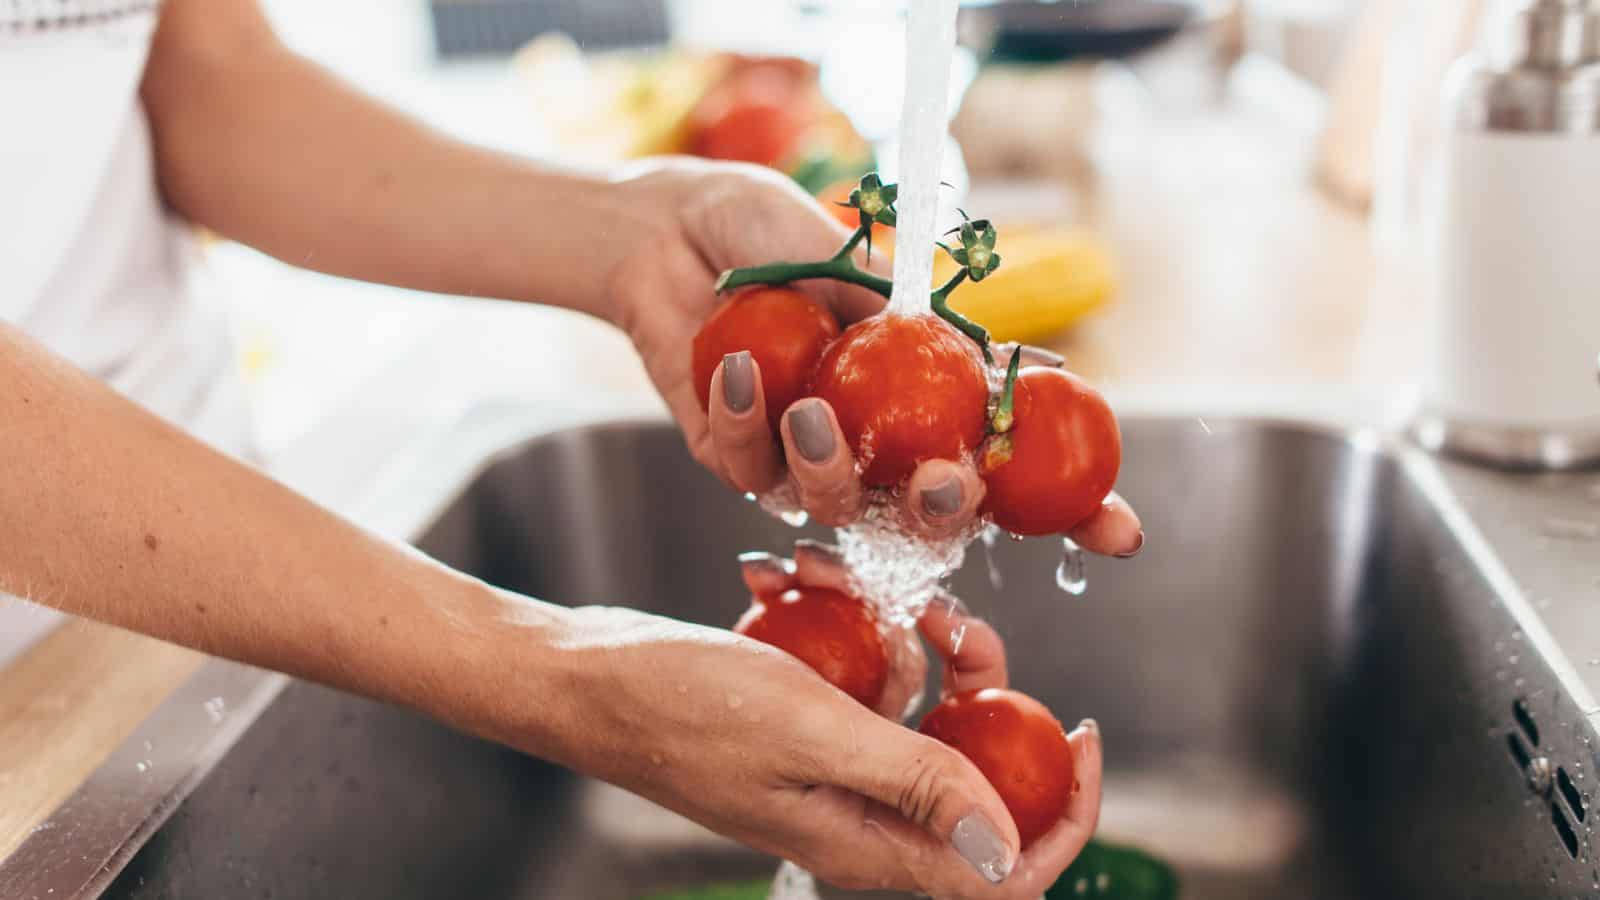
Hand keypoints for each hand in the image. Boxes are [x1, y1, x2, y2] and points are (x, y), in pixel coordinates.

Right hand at [533, 598, 1100, 898]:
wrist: (580, 676)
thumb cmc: (677, 705)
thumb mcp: (809, 733)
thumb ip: (916, 784)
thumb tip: (1012, 851)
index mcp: (868, 841)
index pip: (1005, 868)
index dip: (1063, 813)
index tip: (1081, 730)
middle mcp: (858, 811)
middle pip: (972, 763)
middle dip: (974, 681)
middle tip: (944, 619)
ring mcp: (830, 763)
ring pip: (916, 702)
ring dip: (896, 630)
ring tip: (836, 577)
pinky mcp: (806, 719)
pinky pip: (859, 671)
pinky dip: (843, 621)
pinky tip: (792, 578)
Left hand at [604, 159, 1141, 554]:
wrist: (670, 228)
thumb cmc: (772, 232)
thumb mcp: (855, 260)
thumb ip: (911, 319)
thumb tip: (987, 362)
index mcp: (926, 398)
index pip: (1011, 463)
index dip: (1071, 508)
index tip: (1120, 532)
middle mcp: (875, 442)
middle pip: (932, 517)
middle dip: (945, 510)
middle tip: (941, 478)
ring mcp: (804, 461)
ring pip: (839, 508)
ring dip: (830, 467)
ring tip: (806, 406)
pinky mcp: (734, 459)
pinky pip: (750, 470)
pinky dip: (749, 421)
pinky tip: (737, 369)